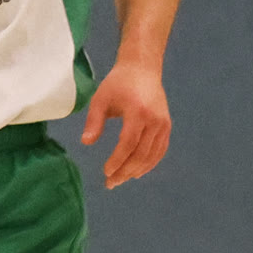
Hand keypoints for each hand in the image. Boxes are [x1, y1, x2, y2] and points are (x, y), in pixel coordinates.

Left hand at [81, 63, 170, 187]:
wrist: (142, 69)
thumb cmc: (117, 84)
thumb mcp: (100, 99)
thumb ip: (93, 122)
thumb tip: (86, 143)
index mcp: (137, 112)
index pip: (128, 143)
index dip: (117, 160)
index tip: (106, 172)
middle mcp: (154, 120)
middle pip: (141, 153)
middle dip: (125, 171)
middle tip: (111, 183)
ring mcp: (163, 123)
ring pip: (152, 155)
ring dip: (137, 171)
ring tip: (121, 180)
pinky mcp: (167, 126)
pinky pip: (160, 150)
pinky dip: (150, 163)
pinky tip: (137, 171)